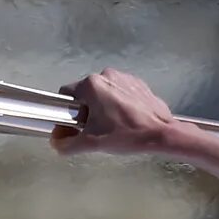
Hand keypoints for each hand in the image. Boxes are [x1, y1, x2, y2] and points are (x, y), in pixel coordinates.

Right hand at [53, 69, 179, 156]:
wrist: (162, 134)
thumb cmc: (127, 135)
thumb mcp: (92, 144)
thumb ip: (66, 144)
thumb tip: (56, 142)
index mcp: (91, 85)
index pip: (65, 95)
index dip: (66, 113)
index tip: (74, 126)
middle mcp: (106, 74)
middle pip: (85, 94)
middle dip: (86, 111)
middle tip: (96, 130)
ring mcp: (124, 77)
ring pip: (103, 93)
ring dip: (103, 107)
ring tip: (113, 126)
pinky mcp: (138, 83)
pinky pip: (119, 92)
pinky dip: (118, 104)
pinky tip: (126, 119)